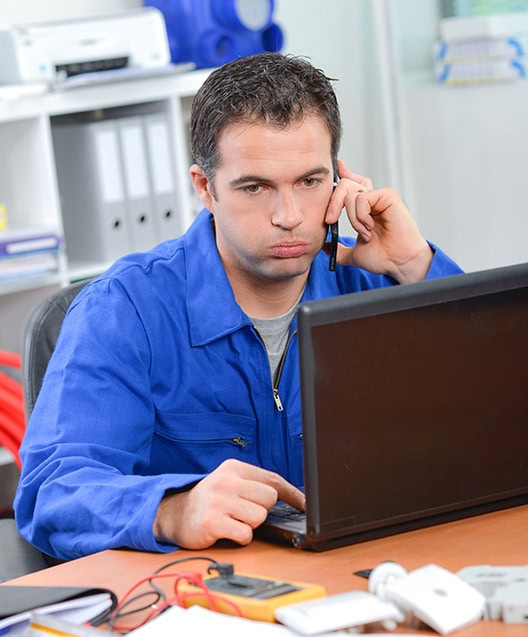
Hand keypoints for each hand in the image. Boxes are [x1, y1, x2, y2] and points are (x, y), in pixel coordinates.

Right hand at [153, 459, 304, 548]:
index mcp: (234, 467)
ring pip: (259, 517)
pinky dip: (241, 537)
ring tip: (233, 520)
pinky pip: (245, 534)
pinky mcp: (213, 522)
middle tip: (244, 511)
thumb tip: (293, 497)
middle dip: (262, 510)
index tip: (306, 505)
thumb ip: (255, 485)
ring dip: (250, 524)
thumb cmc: (210, 500)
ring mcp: (219, 500)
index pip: (273, 479)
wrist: (175, 514)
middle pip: (269, 499)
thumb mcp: (231, 482)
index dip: (293, 494)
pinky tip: (227, 531)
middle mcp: (227, 481)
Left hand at [325, 160, 432, 282]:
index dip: (344, 174)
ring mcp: (380, 196)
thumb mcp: (354, 254)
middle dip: (333, 203)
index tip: (337, 166)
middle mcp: (373, 199)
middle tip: (330, 220)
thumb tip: (325, 247)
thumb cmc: (383, 258)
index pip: (352, 184)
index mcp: (365, 208)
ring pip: (351, 194)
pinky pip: (362, 199)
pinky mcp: (388, 196)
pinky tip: (371, 228)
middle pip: (346, 184)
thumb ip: (339, 250)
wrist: (398, 263)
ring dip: (353, 219)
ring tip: (366, 233)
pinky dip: (361, 216)